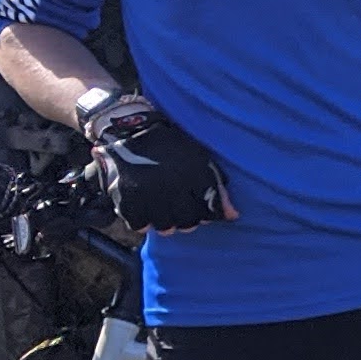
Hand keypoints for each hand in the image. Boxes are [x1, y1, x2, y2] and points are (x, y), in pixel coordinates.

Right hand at [80, 94, 232, 232]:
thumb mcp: (200, 160)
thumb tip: (233, 216)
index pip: (210, 211)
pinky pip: (139, 225)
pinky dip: (143, 222)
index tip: (201, 209)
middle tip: (180, 210)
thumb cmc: (173, 148)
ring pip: (165, 227)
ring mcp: (148, 194)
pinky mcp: (127, 198)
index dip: (208, 214)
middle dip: (187, 220)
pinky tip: (146, 210)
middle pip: (188, 223)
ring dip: (167, 222)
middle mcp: (173, 186)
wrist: (133, 132)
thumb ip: (217, 188)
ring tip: (163, 209)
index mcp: (195, 173)